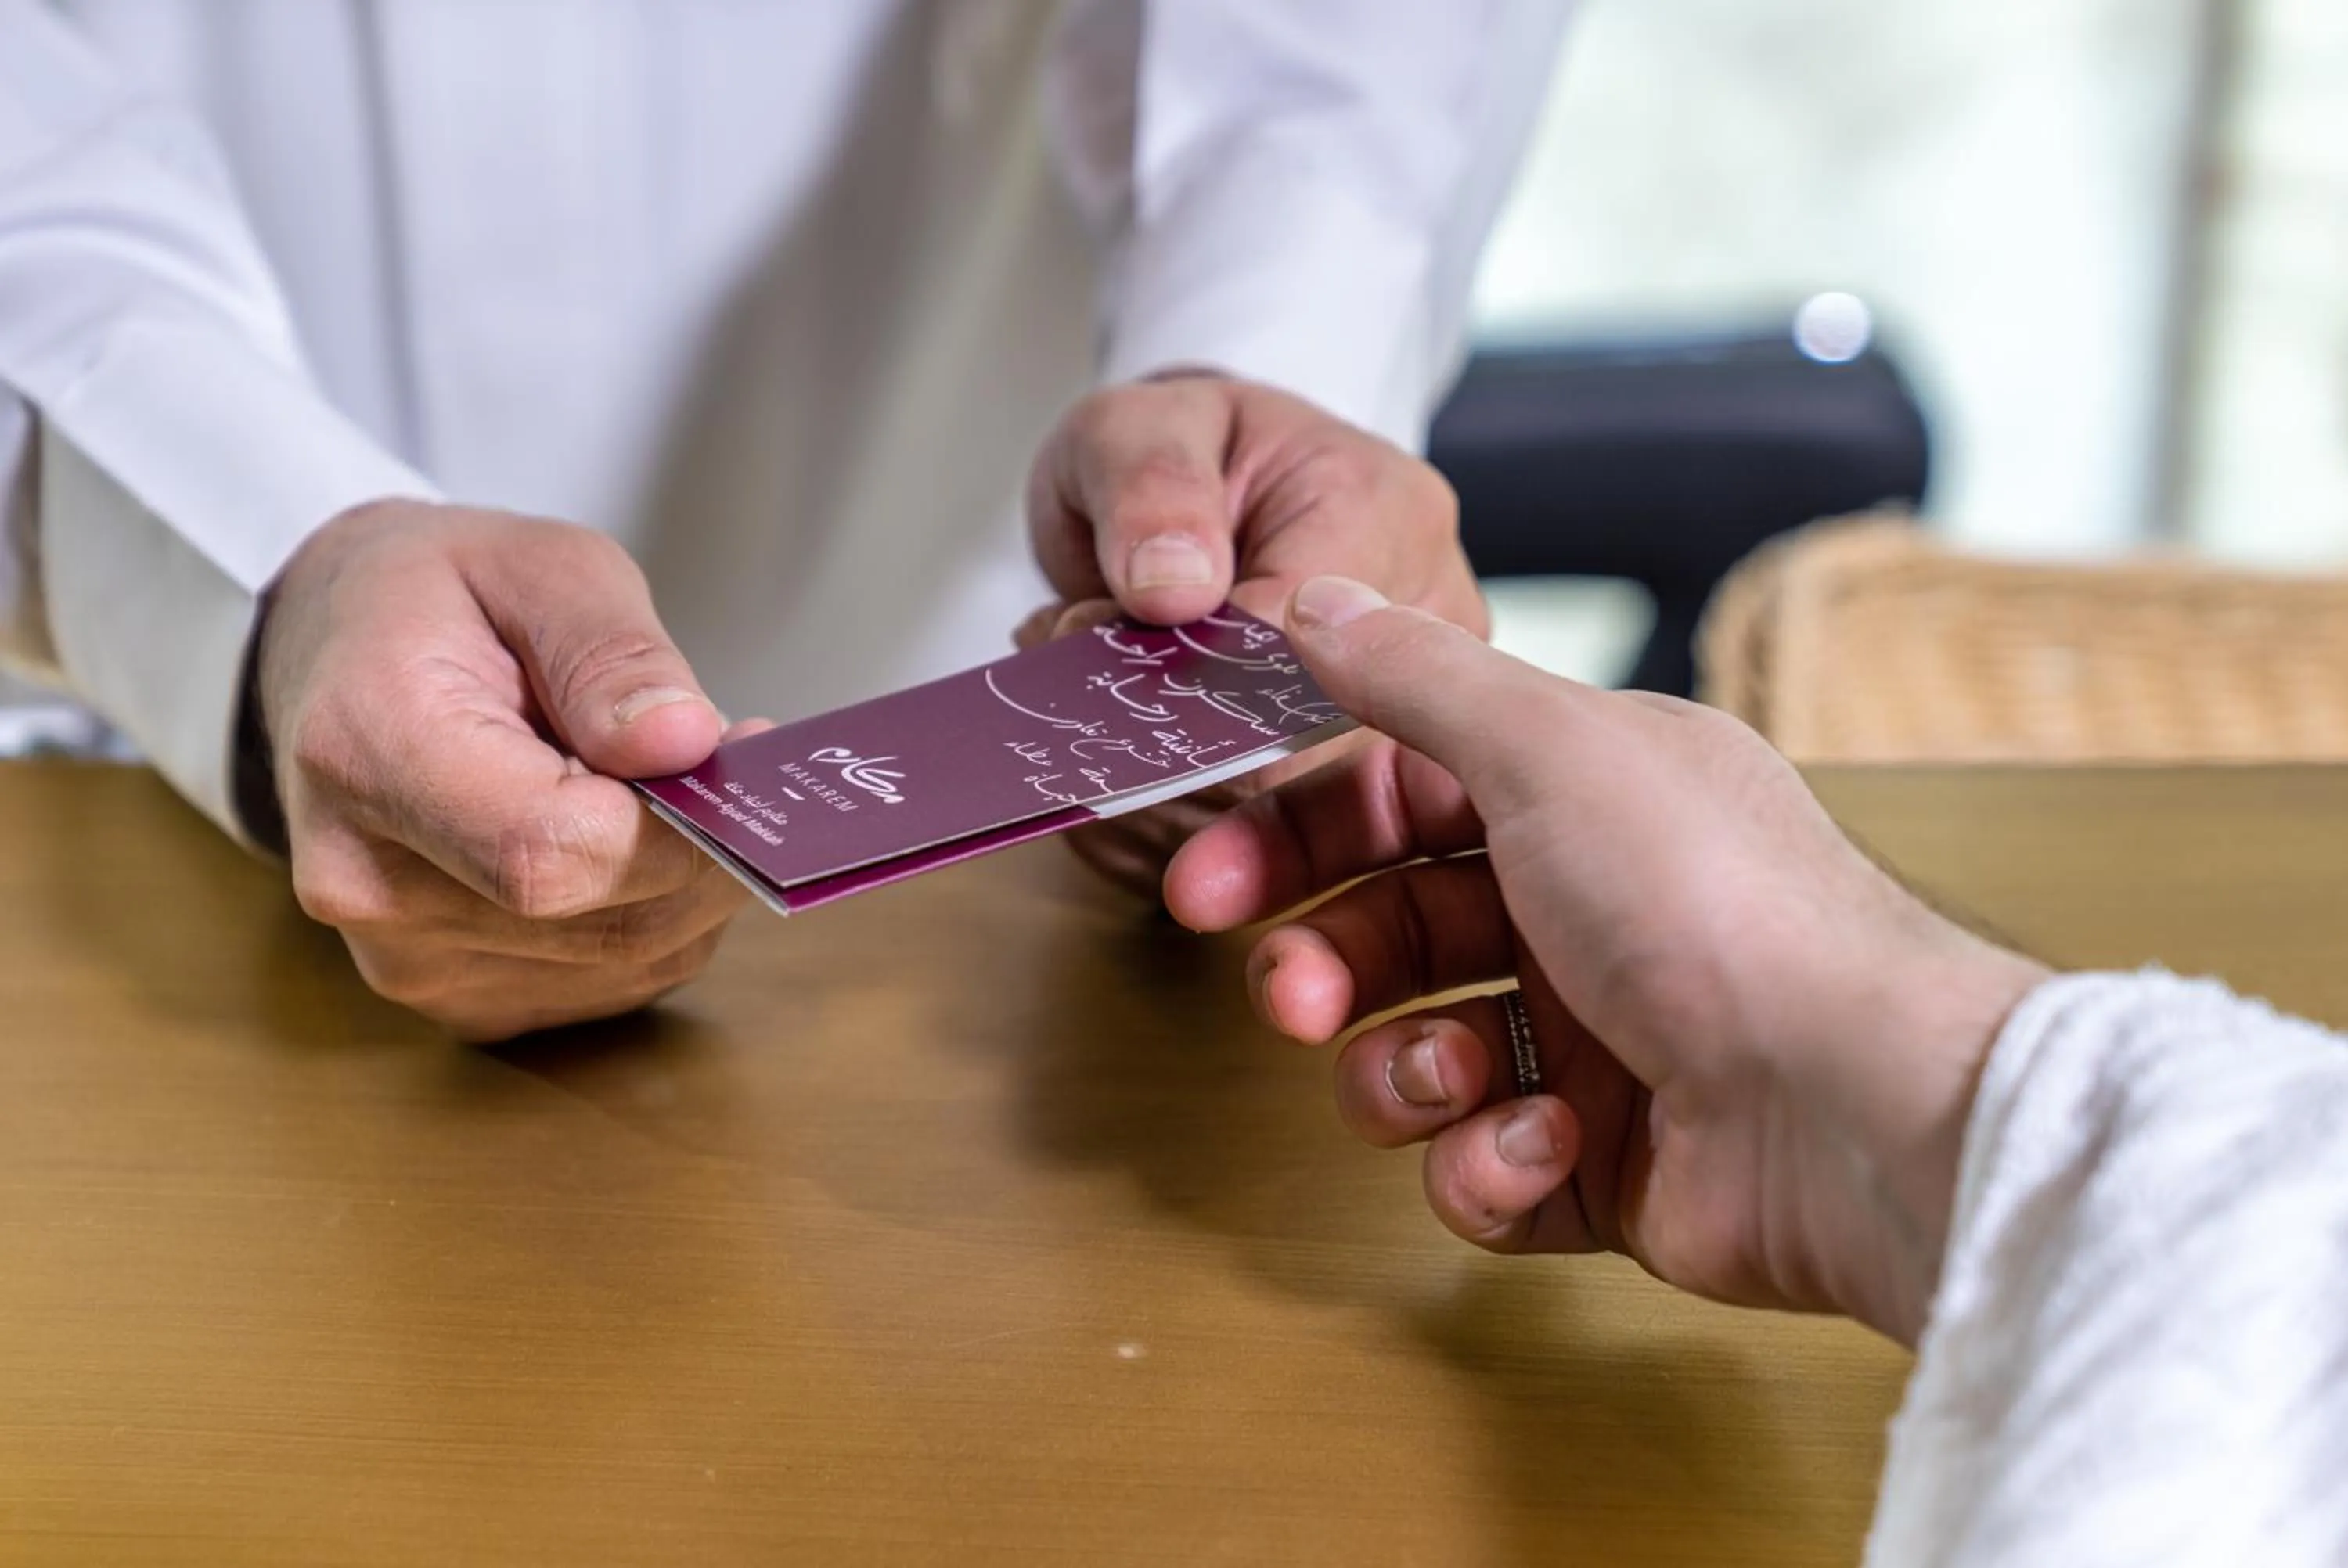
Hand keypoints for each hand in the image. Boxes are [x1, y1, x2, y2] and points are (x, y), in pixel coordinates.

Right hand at [257, 500, 757, 1040]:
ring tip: (665, 786)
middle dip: (699, 843)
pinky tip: (634, 841)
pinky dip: (658, 913)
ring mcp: (409, 960)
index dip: (671, 822)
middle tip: (720, 757)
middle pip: (602, 919)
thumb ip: (610, 653)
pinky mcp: (460, 1000)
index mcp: (368, 755)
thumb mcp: (537, 566)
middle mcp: (369, 885)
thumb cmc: (435, 601)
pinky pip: (612, 981)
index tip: (728, 748)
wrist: (336, 661)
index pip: (550, 852)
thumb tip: (683, 744)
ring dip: (689, 879)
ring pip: (628, 959)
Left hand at [1024, 374, 1482, 895]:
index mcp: (1387, 516)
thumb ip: (1151, 488)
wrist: (1205, 495)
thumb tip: (1170, 589)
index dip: (1193, 682)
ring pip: (1275, 824)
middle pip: (1307, 754)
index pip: (1311, 651)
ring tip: (1089, 692)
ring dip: (1149, 783)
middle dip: (1165, 735)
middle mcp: (1423, 631)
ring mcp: (1401, 719)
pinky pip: (1249, 857)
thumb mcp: (1140, 426)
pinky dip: (1155, 818)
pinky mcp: (1356, 787)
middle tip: (1072, 665)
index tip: (1096, 664)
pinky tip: (1117, 751)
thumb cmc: (1183, 456)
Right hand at [1164, 578, 2046, 1344]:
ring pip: (1415, 1059)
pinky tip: (1546, 1141)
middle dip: (1326, 968)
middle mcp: (1584, 911)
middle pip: (1390, 934)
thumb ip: (1415, 676)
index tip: (1209, 879)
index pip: (1395, 801)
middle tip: (1295, 999)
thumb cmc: (1713, 907)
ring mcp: (1594, 1042)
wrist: (1852, 1107)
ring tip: (1458, 1075)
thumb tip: (1317, 599)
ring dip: (1407, 1073)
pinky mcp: (1600, 1164)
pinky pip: (1479, 1169)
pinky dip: (1491, 1163)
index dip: (1295, 837)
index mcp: (1580, 797)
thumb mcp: (1547, 749)